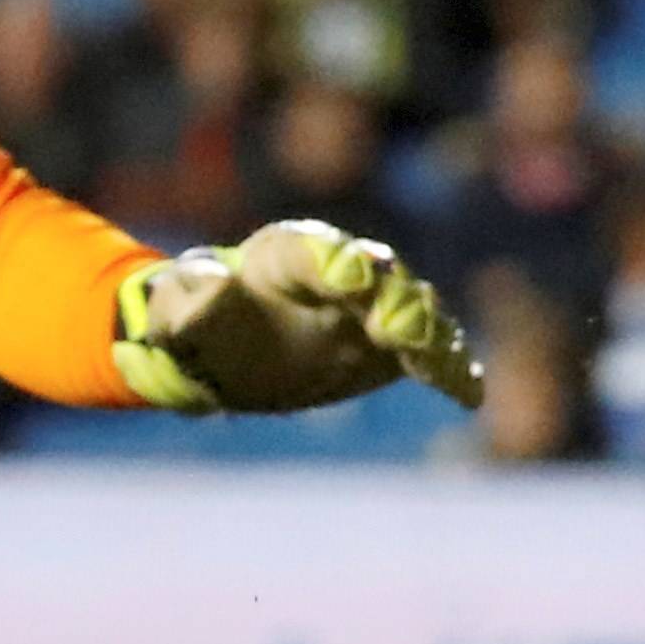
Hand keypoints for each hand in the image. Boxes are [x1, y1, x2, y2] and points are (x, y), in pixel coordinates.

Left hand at [114, 220, 486, 415]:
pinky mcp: (391, 346)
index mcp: (285, 255)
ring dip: (427, 333)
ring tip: (436, 363)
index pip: (314, 250)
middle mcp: (339, 271)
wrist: (226, 352)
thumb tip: (215, 291)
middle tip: (397, 328)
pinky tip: (469, 393)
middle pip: (377, 274)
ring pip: (412, 309)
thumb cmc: (197, 322)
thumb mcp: (175, 311)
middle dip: (391, 297)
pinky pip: (429, 352)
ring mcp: (372, 307)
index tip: (352, 277)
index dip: (335, 260)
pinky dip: (450, 368)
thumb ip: (186, 298)